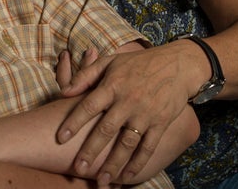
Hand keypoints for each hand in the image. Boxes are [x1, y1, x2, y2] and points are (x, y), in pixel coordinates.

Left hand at [56, 42, 197, 183]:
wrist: (177, 65)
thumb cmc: (138, 63)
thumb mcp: (110, 61)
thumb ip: (85, 75)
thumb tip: (63, 91)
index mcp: (112, 85)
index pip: (88, 106)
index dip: (73, 122)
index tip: (60, 138)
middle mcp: (127, 101)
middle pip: (106, 130)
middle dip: (91, 150)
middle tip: (78, 168)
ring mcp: (145, 113)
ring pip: (127, 143)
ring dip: (114, 163)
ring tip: (102, 180)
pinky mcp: (161, 123)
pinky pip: (148, 146)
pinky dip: (138, 163)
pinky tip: (127, 176)